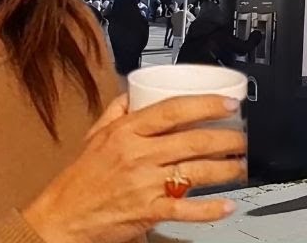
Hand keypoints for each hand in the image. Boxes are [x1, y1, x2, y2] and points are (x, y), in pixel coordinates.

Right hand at [23, 94, 247, 242]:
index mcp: (127, 132)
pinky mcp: (148, 212)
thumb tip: (136, 90)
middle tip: (244, 138)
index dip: (206, 105)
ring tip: (242, 165)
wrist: (62, 218)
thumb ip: (117, 110)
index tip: (228, 104)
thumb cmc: (79, 180)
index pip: (173, 110)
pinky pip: (185, 210)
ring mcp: (145, 184)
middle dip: (227, 138)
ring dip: (226, 169)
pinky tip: (226, 205)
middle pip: (193, 141)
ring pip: (196, 172)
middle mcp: (138, 155)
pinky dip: (209, 209)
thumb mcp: (94, 136)